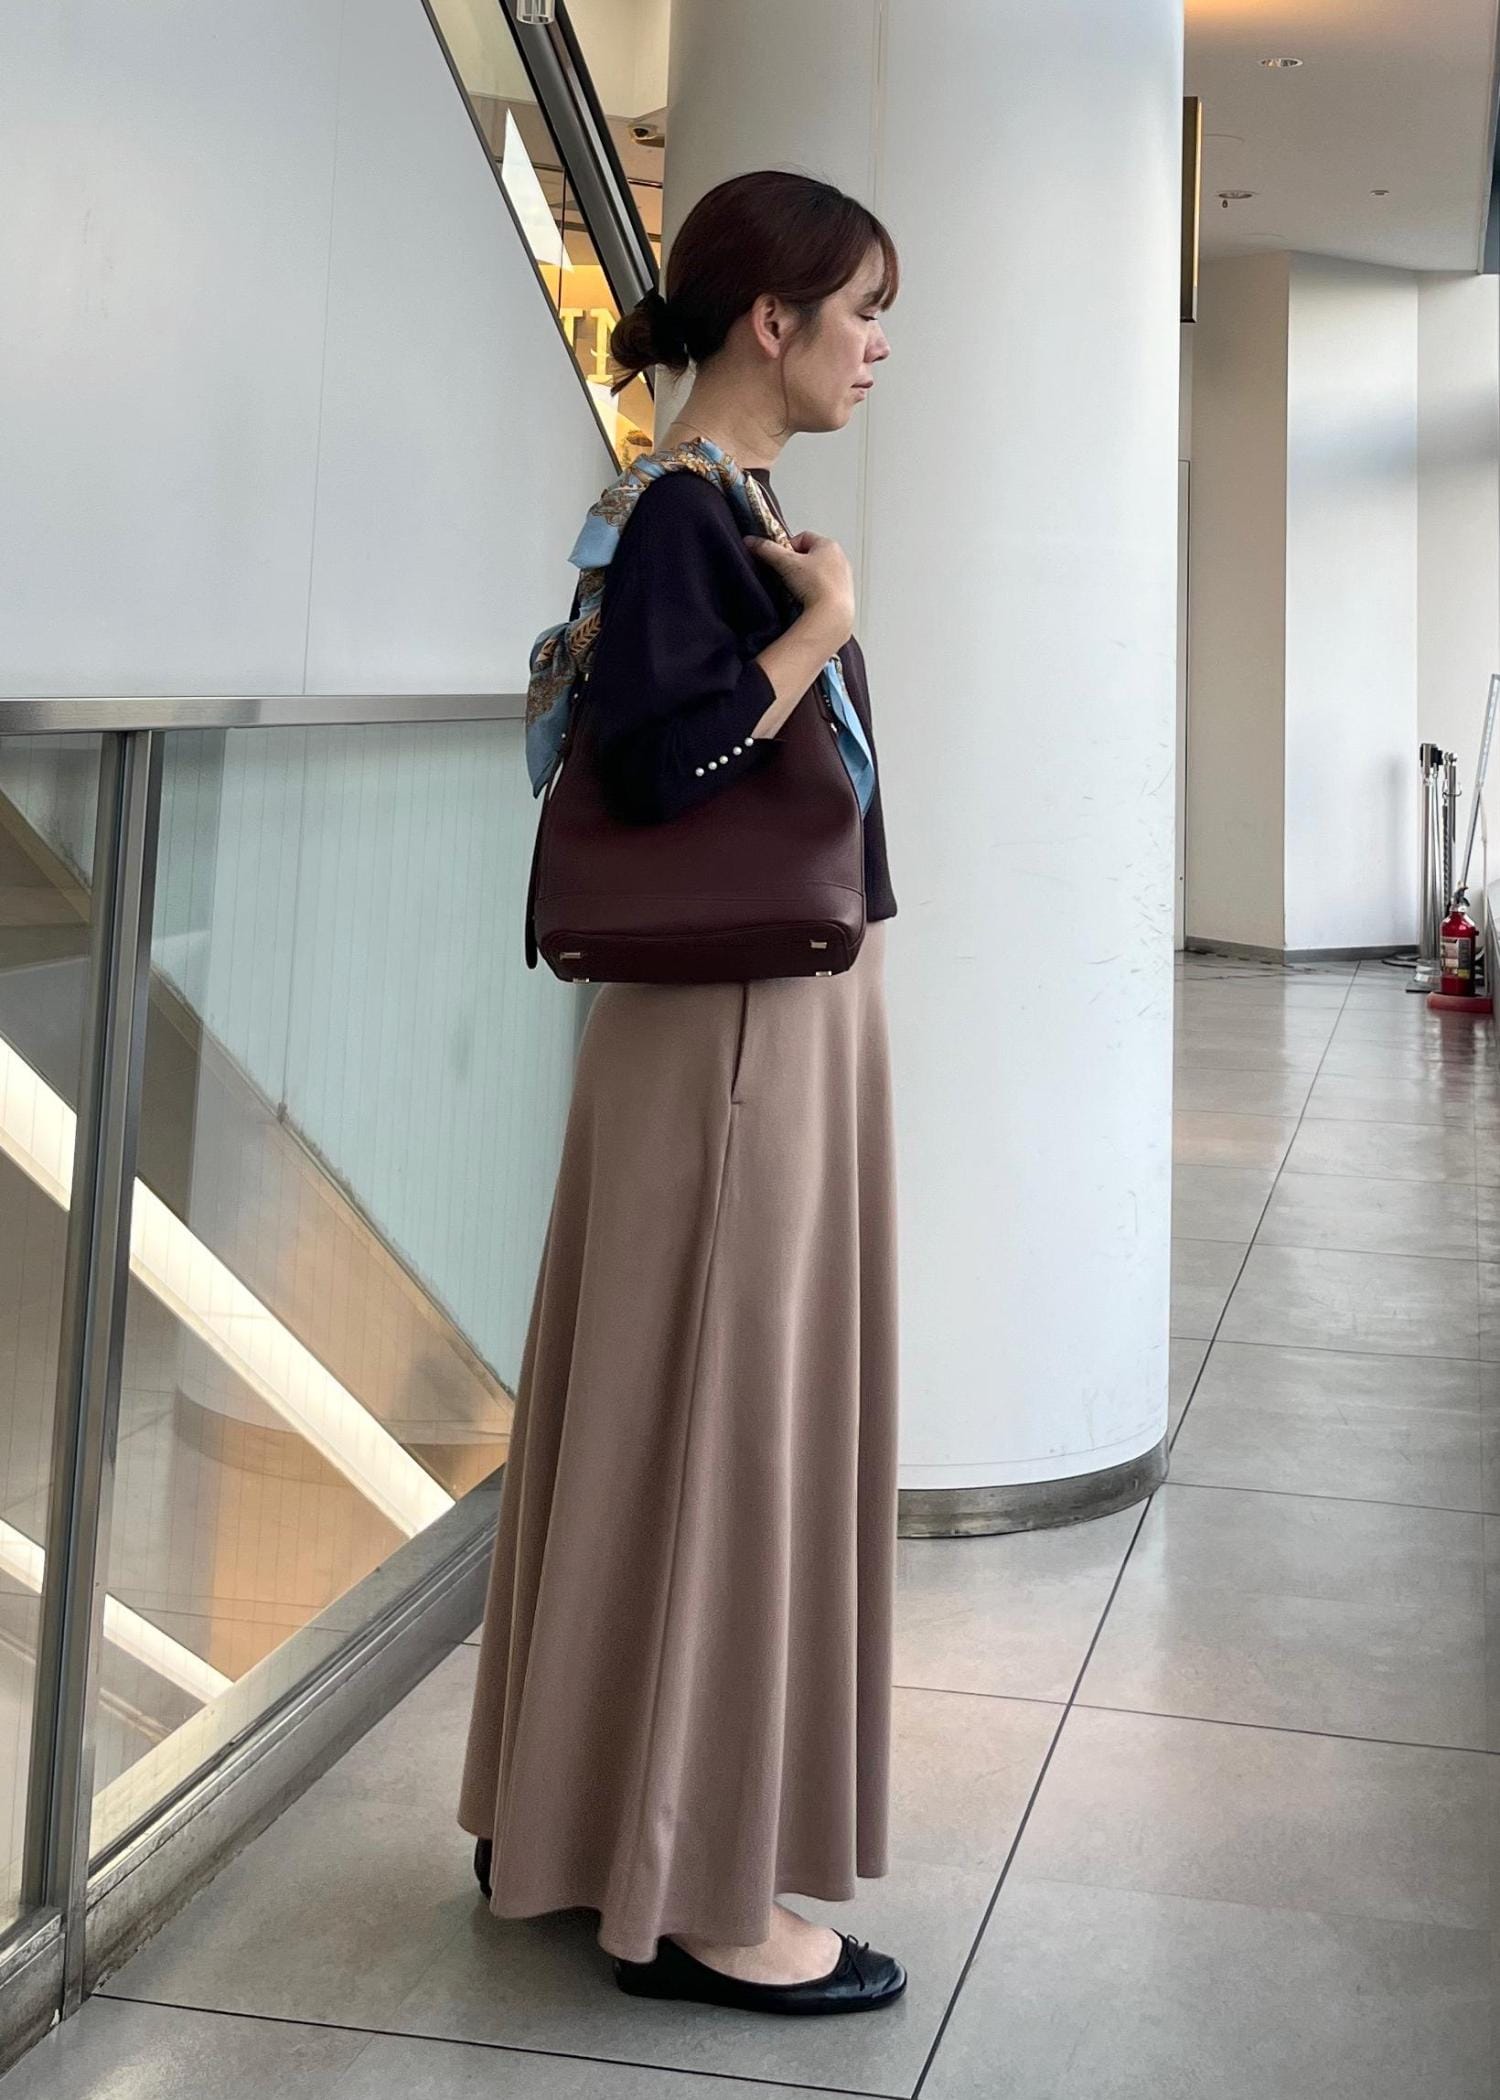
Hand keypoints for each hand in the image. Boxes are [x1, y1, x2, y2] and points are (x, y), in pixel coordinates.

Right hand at [745, 531, 854, 646]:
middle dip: (797, 564)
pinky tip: (809, 600)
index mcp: (829, 545)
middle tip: (788, 576)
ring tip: (799, 590)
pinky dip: (816, 592)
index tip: (781, 560)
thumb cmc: (815, 586)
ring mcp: (844, 577)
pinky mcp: (845, 594)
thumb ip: (766, 549)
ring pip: (819, 572)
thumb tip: (751, 542)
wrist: (832, 615)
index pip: (802, 537)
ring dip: (807, 579)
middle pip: (811, 555)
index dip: (787, 547)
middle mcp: (840, 558)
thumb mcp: (785, 563)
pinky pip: (826, 588)